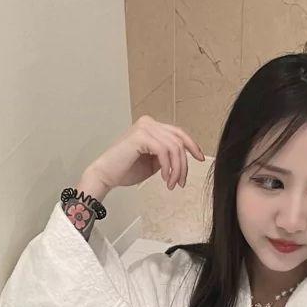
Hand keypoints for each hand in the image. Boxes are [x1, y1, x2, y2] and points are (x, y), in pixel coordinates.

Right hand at [86, 115, 204, 194]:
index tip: (200, 158)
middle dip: (184, 164)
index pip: (178, 133)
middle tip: (181, 182)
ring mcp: (145, 127)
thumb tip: (183, 159)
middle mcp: (149, 123)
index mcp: (152, 126)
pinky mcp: (140, 136)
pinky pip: (163, 151)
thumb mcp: (153, 162)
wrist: (106, 175)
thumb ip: (166, 156)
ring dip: (176, 169)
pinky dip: (167, 167)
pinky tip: (165, 179)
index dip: (192, 145)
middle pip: (178, 141)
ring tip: (171, 184)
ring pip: (173, 147)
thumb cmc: (125, 170)